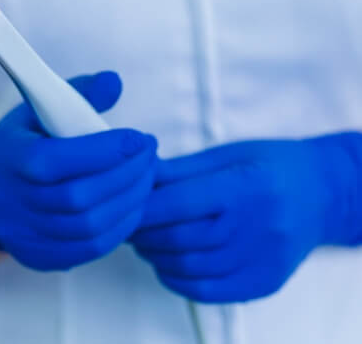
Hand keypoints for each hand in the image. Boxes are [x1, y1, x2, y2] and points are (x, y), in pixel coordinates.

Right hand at [0, 71, 157, 270]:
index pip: (57, 160)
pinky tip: (132, 205)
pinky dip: (120, 228)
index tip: (139, 138)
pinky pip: (88, 249)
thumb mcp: (39, 108)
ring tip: (147, 178)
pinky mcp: (38, 256)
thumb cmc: (24, 142)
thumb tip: (115, 82)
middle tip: (150, 156)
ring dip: (129, 202)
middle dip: (126, 175)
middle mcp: (11, 202)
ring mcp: (23, 235)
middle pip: (78, 198)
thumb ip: (79, 93)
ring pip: (88, 227)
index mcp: (9, 158)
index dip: (105, 151)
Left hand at [131, 133, 361, 302]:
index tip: (123, 205)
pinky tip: (167, 264)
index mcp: (245, 186)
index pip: (178, 203)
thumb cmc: (270, 166)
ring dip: (155, 257)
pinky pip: (208, 292)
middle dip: (142, 233)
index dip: (142, 208)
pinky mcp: (264, 283)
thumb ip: (180, 170)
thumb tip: (137, 176)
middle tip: (128, 225)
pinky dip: (177, 280)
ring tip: (145, 242)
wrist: (321, 194)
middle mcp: (256, 227)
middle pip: (179, 239)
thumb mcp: (227, 154)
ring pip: (188, 268)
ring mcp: (262, 260)